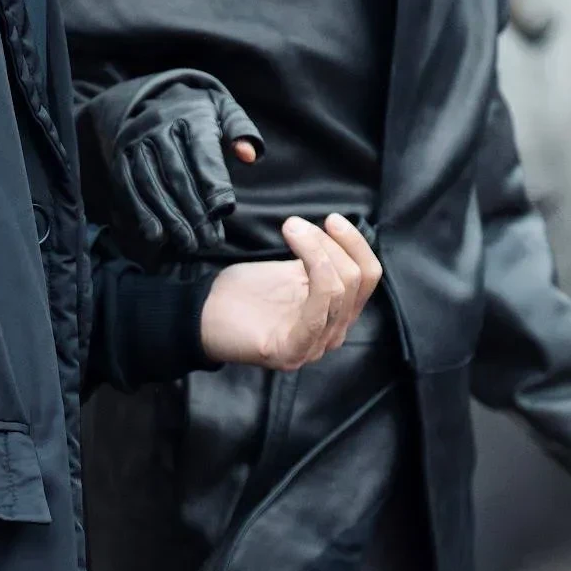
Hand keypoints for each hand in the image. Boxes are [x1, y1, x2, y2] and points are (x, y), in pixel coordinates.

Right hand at [83, 69, 263, 261]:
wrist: (152, 98)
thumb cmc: (199, 113)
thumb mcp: (224, 110)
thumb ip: (241, 130)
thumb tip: (249, 156)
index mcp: (190, 116)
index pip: (203, 154)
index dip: (214, 184)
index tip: (225, 212)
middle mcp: (159, 128)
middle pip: (177, 175)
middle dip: (194, 211)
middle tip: (209, 240)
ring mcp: (136, 143)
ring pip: (152, 185)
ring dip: (169, 218)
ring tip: (187, 243)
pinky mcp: (121, 157)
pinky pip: (129, 188)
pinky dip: (141, 213)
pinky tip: (155, 235)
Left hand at [199, 214, 382, 370]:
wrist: (202, 314)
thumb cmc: (244, 293)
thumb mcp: (291, 272)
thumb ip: (320, 263)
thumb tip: (338, 236)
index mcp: (335, 313)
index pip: (368, 276)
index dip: (356, 243)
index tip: (332, 219)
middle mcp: (331, 334)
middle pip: (359, 280)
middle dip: (332, 243)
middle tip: (297, 225)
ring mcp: (314, 347)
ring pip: (341, 290)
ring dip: (318, 249)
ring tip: (291, 229)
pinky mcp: (292, 351)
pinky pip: (320, 309)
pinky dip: (315, 268)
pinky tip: (295, 248)